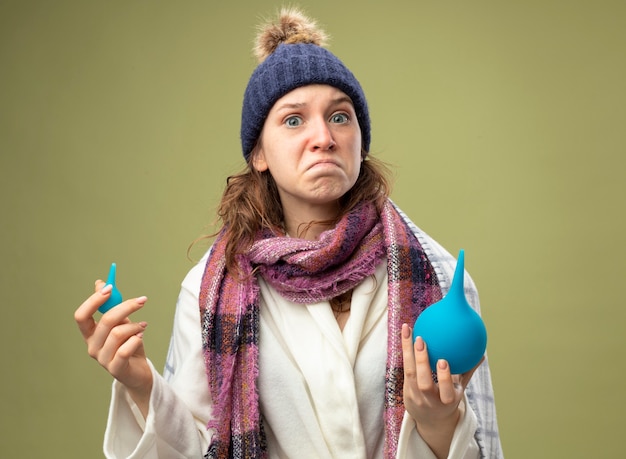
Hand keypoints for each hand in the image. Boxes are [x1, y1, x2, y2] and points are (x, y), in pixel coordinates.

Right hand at [74, 280, 152, 414]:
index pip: (81, 316)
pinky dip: (136, 339)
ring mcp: (102, 359)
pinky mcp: (116, 369)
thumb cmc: (129, 344)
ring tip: (143, 326)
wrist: (139, 372)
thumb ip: (111, 306)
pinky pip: (125, 349)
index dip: (93, 300)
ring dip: (134, 325)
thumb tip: (100, 283)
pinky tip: (141, 336)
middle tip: (142, 300)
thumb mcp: (121, 322)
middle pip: (105, 321)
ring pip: (117, 333)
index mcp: (90, 334)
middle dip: (126, 307)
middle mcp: (92, 346)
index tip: (110, 288)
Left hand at [401, 323, 482, 457]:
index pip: (445, 392)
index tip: (443, 361)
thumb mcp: (459, 390)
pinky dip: (404, 351)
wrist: (430, 420)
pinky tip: (405, 332)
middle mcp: (429, 400)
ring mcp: (415, 396)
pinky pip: (404, 368)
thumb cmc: (448, 399)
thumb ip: (467, 372)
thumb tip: (482, 354)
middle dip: (421, 362)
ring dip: (408, 350)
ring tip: (408, 330)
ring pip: (409, 372)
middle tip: (421, 340)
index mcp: (447, 401)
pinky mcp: (405, 390)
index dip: (443, 378)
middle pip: (423, 383)